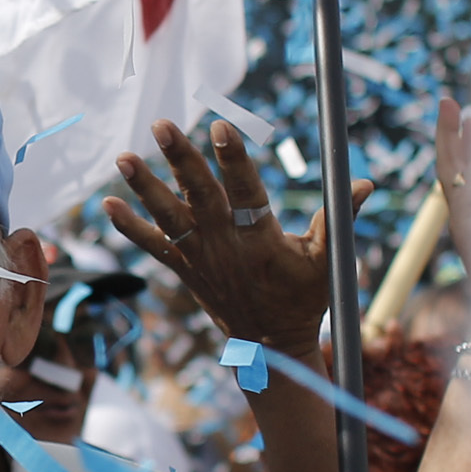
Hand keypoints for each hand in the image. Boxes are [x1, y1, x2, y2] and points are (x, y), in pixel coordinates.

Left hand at [105, 119, 330, 358]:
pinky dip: (130, 226)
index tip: (221, 127)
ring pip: (169, 217)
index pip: (247, 192)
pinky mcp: (185, 269)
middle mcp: (225, 245)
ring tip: (124, 157)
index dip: (234, 160)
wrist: (269, 347)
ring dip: (145, 187)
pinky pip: (153, 245)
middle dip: (181, 159)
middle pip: (200, 195)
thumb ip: (338, 218)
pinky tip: (107, 202)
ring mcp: (201, 257)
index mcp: (261, 240)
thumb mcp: (328, 262)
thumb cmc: (303, 299)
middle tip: (161, 125)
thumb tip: (363, 182)